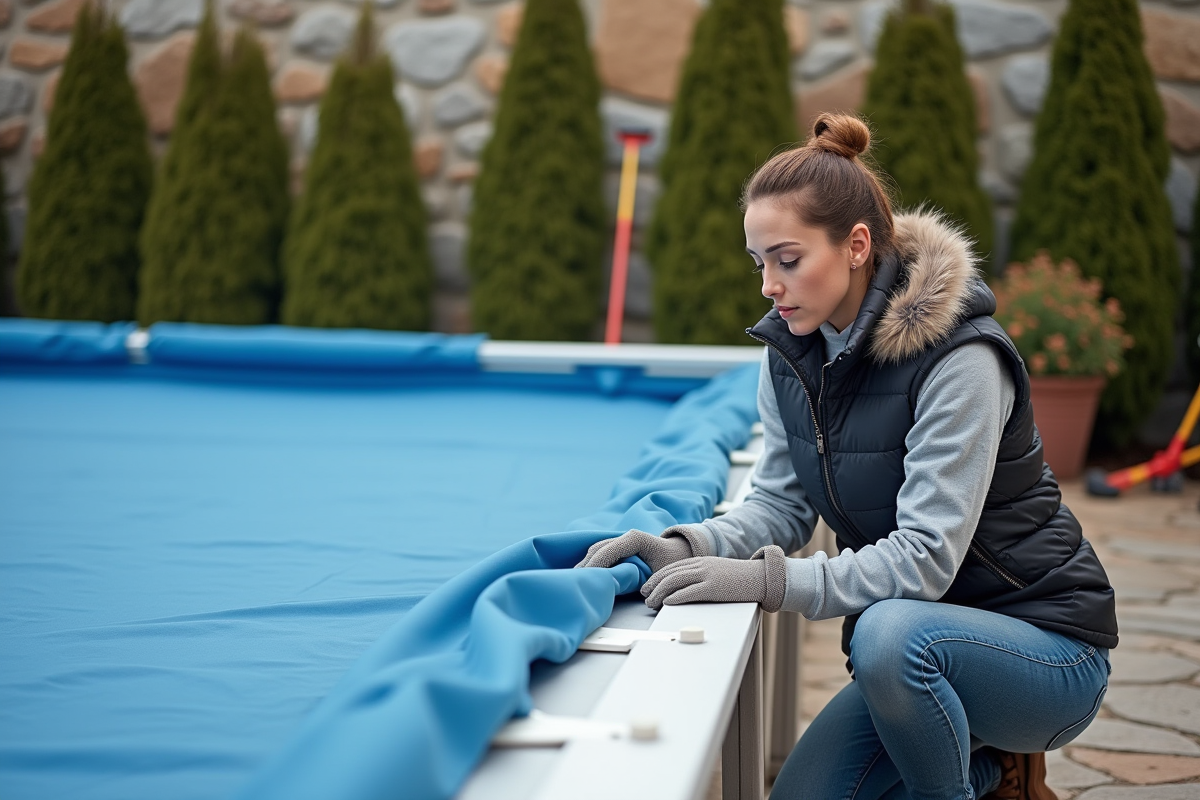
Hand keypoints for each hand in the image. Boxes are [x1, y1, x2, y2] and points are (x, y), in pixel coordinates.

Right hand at [574, 527, 703, 571]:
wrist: (682, 555)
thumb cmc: (674, 564)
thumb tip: (620, 589)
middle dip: (586, 565)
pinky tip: (585, 576)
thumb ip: (641, 580)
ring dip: (586, 564)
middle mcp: (626, 536)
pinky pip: (600, 553)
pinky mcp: (620, 547)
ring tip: (577, 580)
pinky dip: (591, 563)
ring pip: (596, 550)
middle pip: (597, 549)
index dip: (596, 565)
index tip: (587, 579)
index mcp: (635, 539)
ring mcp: (622, 540)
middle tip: (575, 582)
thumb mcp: (660, 574)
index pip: (607, 550)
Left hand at [640, 545, 787, 611]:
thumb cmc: (741, 579)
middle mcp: (702, 565)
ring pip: (675, 581)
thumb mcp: (718, 572)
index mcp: (702, 561)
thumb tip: (686, 588)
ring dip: (659, 592)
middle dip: (653, 584)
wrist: (761, 577)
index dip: (657, 576)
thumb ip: (703, 576)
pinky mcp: (714, 587)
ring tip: (650, 602)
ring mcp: (707, 575)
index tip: (648, 585)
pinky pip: (689, 591)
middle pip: (670, 573)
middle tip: (644, 594)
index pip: (672, 566)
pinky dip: (675, 596)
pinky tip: (666, 602)